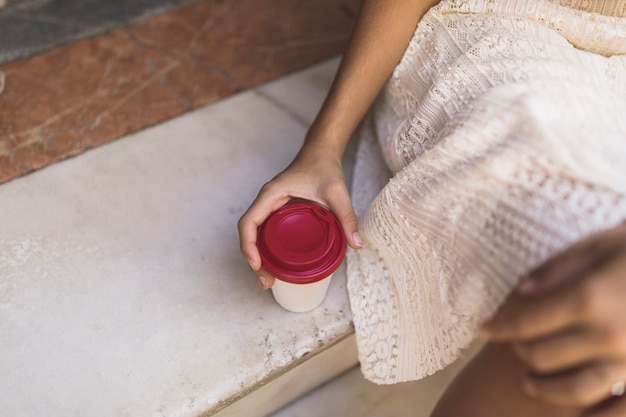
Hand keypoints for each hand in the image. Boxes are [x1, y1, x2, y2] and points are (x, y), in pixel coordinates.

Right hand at [237, 146, 361, 289]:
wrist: (321, 152)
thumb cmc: (324, 166)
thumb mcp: (337, 192)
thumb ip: (347, 217)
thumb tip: (356, 244)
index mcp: (271, 195)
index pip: (248, 222)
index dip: (248, 246)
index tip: (257, 265)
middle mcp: (265, 201)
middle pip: (249, 234)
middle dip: (253, 260)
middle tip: (266, 282)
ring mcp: (269, 206)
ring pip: (254, 235)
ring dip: (258, 257)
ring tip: (269, 279)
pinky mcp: (277, 211)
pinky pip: (264, 232)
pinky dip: (265, 249)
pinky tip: (274, 264)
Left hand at [481, 223, 625, 415]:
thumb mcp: (597, 246)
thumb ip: (557, 271)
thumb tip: (524, 294)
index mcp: (588, 298)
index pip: (525, 322)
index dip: (498, 327)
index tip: (483, 329)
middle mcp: (607, 334)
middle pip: (541, 356)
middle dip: (519, 350)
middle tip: (514, 343)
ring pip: (573, 389)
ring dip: (546, 387)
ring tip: (532, 383)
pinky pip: (619, 410)